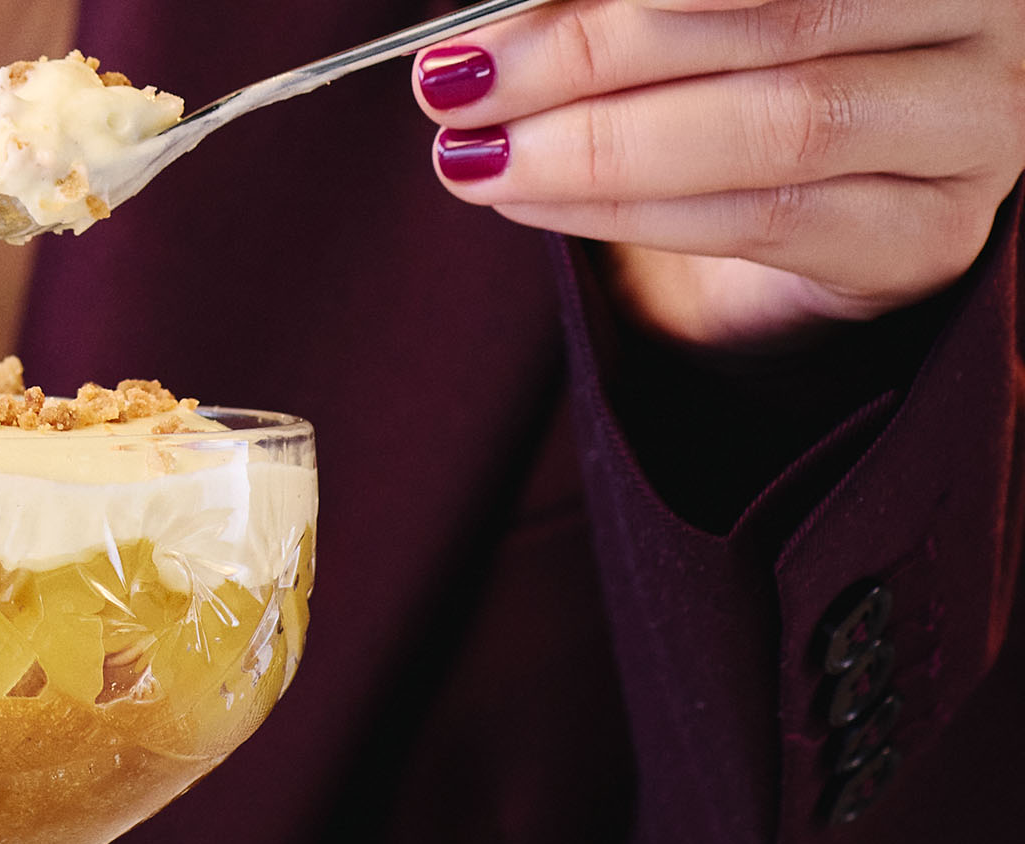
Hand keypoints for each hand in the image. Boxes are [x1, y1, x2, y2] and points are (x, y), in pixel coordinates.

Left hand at [412, 0, 1024, 348]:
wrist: (808, 222)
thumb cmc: (729, 81)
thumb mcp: (669, 20)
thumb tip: (487, 19)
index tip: (485, 12)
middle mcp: (980, 11)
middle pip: (771, 14)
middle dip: (588, 51)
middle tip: (456, 83)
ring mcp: (974, 126)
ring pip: (776, 123)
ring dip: (599, 145)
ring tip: (477, 156)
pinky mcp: (928, 236)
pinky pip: (769, 221)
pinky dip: (631, 212)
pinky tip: (529, 200)